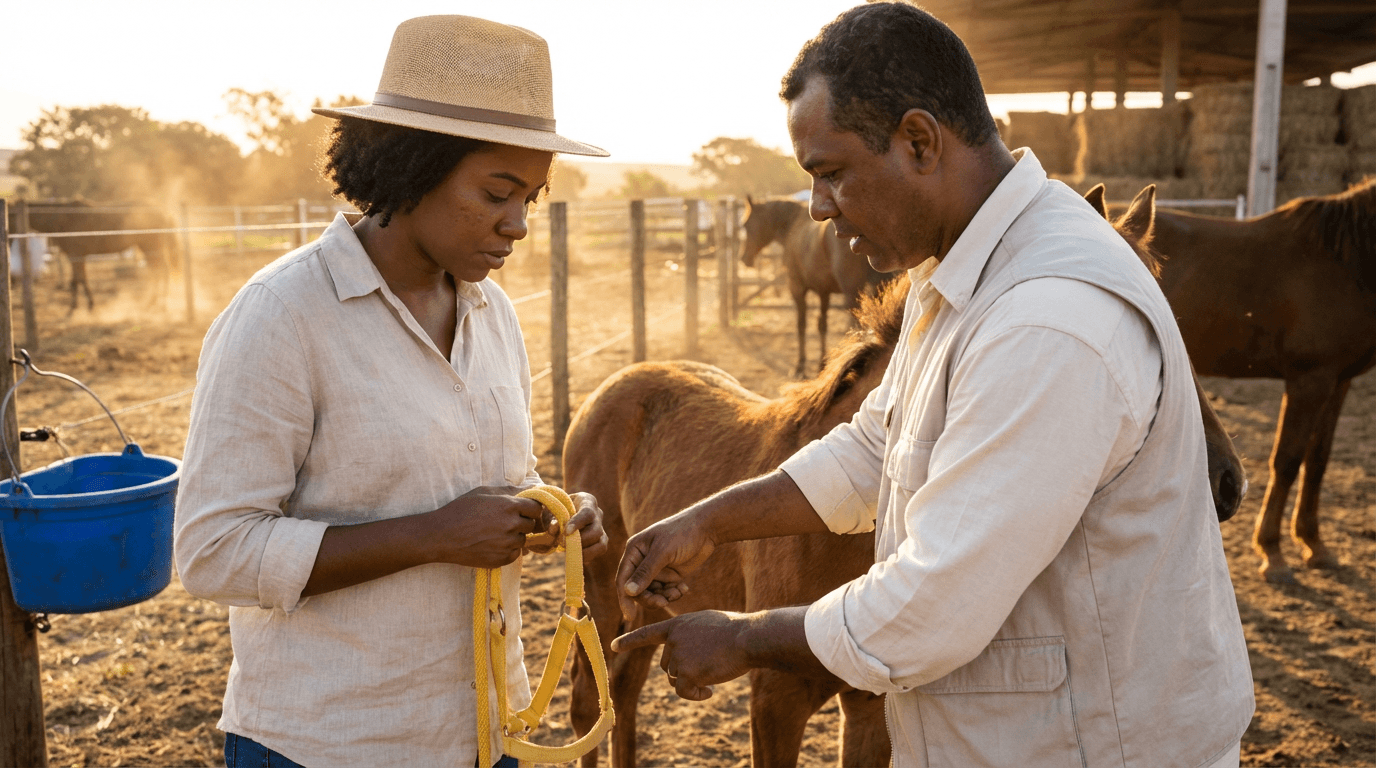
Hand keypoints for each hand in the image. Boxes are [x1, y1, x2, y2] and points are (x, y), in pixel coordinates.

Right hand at [427, 486, 544, 568]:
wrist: (442, 536)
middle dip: (522, 522)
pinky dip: (508, 550)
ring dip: (514, 536)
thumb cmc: (461, 510)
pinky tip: (492, 544)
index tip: (524, 510)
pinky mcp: (501, 559)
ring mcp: (507, 544)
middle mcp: (511, 525)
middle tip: (505, 521)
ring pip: (523, 540)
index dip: (531, 508)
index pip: (536, 507)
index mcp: (509, 506)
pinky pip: (515, 554)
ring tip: (495, 533)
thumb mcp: (483, 492)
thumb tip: (529, 488)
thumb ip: (508, 490)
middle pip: (531, 524)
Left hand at [525, 491, 608, 559]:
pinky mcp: (600, 540)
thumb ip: (552, 518)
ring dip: (585, 551)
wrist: (562, 511)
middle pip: (596, 531)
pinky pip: (599, 550)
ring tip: (569, 552)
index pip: (587, 513)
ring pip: (601, 544)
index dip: (578, 523)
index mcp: (587, 501)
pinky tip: (575, 555)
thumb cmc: (557, 508)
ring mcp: (601, 528)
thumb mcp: (552, 510)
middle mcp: (598, 514)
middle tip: (563, 544)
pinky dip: (587, 556)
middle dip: (580, 541)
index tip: (566, 532)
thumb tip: (554, 529)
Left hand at [610, 611, 751, 700]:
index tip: (613, 646)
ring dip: (692, 683)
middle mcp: (673, 639)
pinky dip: (695, 695)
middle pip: (668, 666)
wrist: (748, 637)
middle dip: (684, 672)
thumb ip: (692, 636)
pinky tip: (710, 691)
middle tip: (707, 668)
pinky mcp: (686, 672)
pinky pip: (683, 691)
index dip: (630, 641)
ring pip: (676, 679)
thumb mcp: (708, 625)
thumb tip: (686, 654)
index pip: (648, 634)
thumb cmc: (735, 631)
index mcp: (678, 625)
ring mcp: (678, 655)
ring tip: (713, 675)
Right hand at [615, 512, 716, 620]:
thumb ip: (646, 572)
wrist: (707, 528)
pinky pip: (666, 592)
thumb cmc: (682, 533)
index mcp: (635, 551)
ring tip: (678, 591)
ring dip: (664, 596)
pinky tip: (684, 588)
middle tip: (663, 602)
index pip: (623, 578)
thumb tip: (628, 591)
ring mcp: (657, 569)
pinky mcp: (671, 575)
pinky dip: (674, 593)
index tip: (630, 616)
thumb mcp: (663, 551)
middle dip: (650, 598)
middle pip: (638, 590)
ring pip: (653, 593)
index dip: (625, 598)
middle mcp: (643, 561)